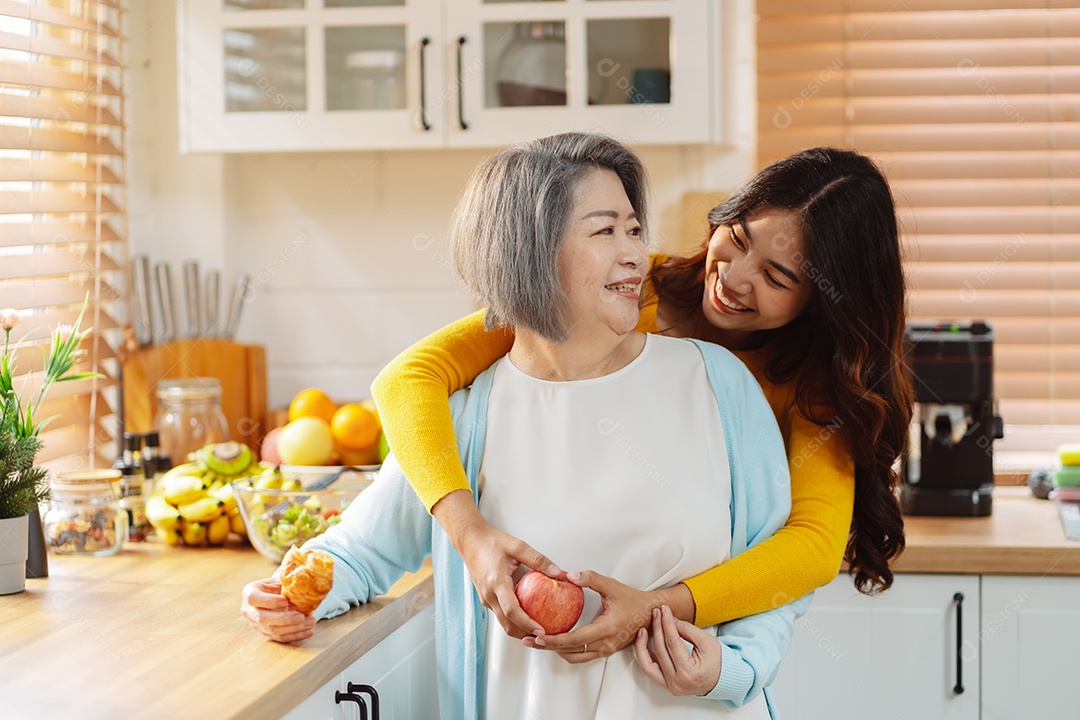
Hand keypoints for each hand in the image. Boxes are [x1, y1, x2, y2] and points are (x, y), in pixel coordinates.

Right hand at [240, 577, 315, 643]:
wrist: (273, 595)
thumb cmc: (276, 585)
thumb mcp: (277, 580)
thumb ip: (286, 581)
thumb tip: (302, 580)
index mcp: (250, 593)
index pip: (254, 598)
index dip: (270, 601)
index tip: (286, 601)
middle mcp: (249, 610)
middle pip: (262, 618)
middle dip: (284, 619)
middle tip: (301, 616)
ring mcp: (256, 624)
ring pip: (273, 630)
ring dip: (294, 628)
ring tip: (311, 622)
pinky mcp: (266, 634)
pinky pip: (280, 638)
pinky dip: (296, 635)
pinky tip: (309, 631)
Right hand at [434, 489, 560, 639]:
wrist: (470, 541)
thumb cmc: (491, 542)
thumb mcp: (517, 547)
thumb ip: (538, 560)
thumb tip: (558, 573)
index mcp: (497, 583)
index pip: (512, 611)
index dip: (527, 623)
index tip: (541, 631)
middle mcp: (489, 594)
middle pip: (507, 624)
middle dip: (525, 634)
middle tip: (544, 638)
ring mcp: (485, 598)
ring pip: (503, 622)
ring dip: (519, 629)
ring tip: (537, 631)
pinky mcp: (485, 598)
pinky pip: (500, 614)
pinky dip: (513, 620)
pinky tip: (525, 616)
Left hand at [523, 570, 678, 662]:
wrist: (650, 614)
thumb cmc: (632, 600)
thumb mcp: (611, 585)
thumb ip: (590, 579)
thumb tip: (568, 575)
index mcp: (606, 629)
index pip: (574, 639)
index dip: (554, 640)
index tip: (537, 636)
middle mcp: (605, 644)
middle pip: (570, 651)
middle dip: (547, 648)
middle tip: (528, 641)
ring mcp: (606, 650)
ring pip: (575, 657)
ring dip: (556, 651)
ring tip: (538, 643)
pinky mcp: (605, 651)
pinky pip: (582, 655)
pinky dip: (566, 651)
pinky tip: (555, 642)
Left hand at [634, 605, 721, 696]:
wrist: (723, 680)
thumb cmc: (718, 663)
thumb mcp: (707, 642)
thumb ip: (687, 630)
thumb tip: (670, 620)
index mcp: (688, 673)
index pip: (672, 643)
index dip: (667, 624)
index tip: (664, 611)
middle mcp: (677, 682)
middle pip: (661, 650)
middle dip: (658, 628)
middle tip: (657, 613)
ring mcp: (670, 686)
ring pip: (648, 664)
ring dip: (642, 645)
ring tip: (643, 629)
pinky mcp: (666, 685)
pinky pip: (650, 670)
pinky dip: (644, 656)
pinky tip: (643, 643)